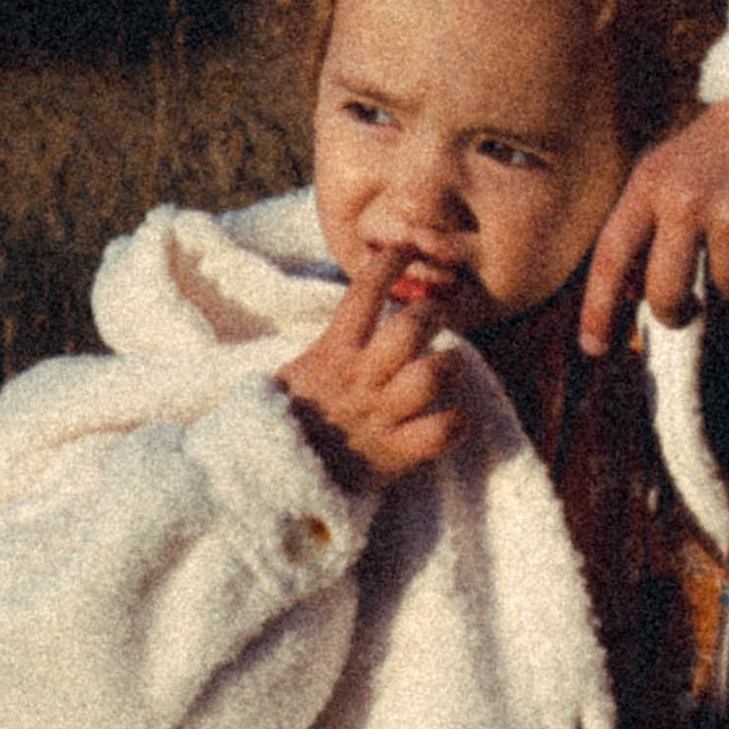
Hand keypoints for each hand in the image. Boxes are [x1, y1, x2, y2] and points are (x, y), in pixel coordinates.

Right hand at [281, 241, 468, 485]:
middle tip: (439, 315)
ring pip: (430, 376)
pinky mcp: (394, 454)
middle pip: (410, 330)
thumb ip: (330, 344)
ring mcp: (379, 416)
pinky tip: (459, 419)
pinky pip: (439, 433)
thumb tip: (357, 310)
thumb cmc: (288, 420)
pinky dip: (456, 424)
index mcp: (334, 352)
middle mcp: (361, 378)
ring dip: (451, 365)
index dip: (390, 264)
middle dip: (433, 314)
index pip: (364, 292)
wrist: (269, 479)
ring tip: (452, 364)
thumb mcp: (296, 372)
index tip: (406, 249)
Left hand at [578, 101, 728, 353]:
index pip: (613, 255)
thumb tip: (631, 294)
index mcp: (651, 182)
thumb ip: (646, 223)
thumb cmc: (723, 145)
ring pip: (721, 294)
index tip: (593, 347)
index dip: (598, 307)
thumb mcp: (670, 168)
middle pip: (665, 295)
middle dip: (674, 314)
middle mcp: (686, 202)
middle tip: (687, 311)